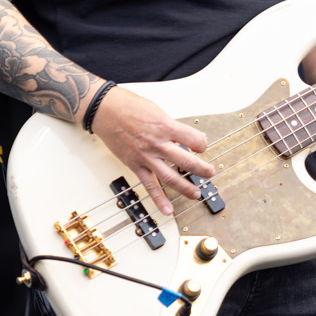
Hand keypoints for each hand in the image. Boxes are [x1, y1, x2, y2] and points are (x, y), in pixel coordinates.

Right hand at [90, 85, 214, 215]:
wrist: (105, 110)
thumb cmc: (129, 105)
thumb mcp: (157, 110)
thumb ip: (171, 126)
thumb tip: (183, 136)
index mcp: (166, 126)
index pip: (195, 140)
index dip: (203, 144)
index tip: (203, 146)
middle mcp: (158, 143)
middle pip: (188, 162)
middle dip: (202, 170)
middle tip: (210, 173)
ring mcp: (146, 156)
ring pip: (171, 177)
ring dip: (186, 188)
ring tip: (196, 193)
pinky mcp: (135, 165)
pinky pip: (149, 185)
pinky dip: (159, 199)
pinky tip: (167, 209)